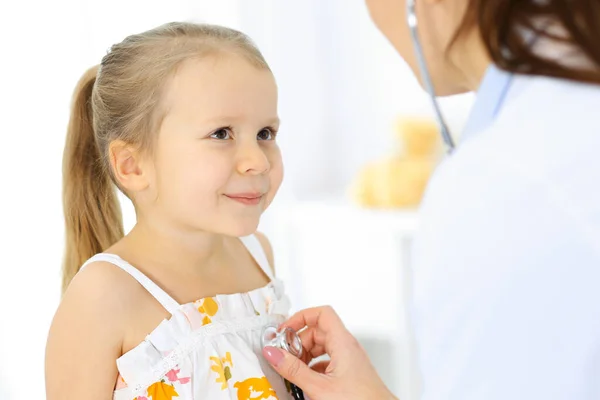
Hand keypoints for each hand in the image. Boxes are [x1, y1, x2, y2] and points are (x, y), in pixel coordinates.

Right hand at [262, 306, 396, 399]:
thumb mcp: (319, 387)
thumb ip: (294, 370)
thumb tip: (273, 353)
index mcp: (343, 342)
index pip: (321, 314)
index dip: (301, 318)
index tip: (284, 332)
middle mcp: (347, 347)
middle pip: (317, 331)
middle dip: (298, 342)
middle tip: (284, 357)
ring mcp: (349, 359)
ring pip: (321, 347)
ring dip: (305, 355)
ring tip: (293, 370)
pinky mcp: (349, 373)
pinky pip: (327, 361)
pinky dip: (313, 367)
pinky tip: (306, 381)